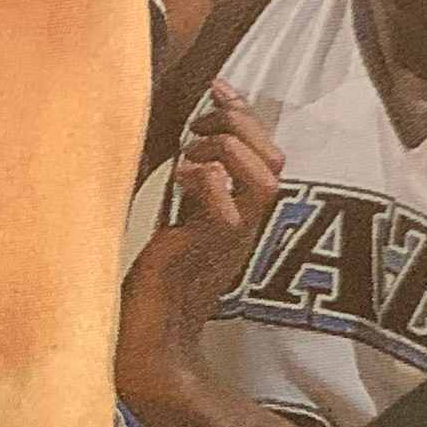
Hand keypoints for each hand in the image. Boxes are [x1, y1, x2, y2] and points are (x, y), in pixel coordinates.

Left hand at [118, 84, 283, 391]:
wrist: (149, 340)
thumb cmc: (155, 283)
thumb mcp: (178, 220)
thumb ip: (191, 187)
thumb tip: (182, 142)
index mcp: (239, 211)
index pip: (264, 151)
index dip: (246, 112)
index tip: (218, 87)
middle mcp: (243, 224)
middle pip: (277, 159)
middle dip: (240, 124)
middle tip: (197, 126)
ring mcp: (230, 240)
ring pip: (266, 179)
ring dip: (228, 151)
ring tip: (189, 156)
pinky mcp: (207, 253)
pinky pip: (227, 209)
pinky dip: (206, 182)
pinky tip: (179, 180)